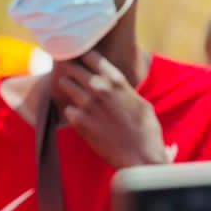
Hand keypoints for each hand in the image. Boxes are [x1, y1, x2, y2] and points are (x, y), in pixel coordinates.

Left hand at [51, 52, 166, 168]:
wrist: (139, 155)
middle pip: (72, 67)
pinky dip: (70, 111)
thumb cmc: (146, 130)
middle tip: (71, 74)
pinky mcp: (78, 121)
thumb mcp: (140, 101)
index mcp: (116, 79)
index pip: (90, 55)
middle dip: (71, 69)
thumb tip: (116, 86)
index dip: (83, 55)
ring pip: (64, 84)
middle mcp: (99, 87)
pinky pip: (66, 109)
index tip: (80, 58)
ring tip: (71, 93)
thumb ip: (123, 90)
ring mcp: (87, 104)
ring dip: (67, 88)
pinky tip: (77, 116)